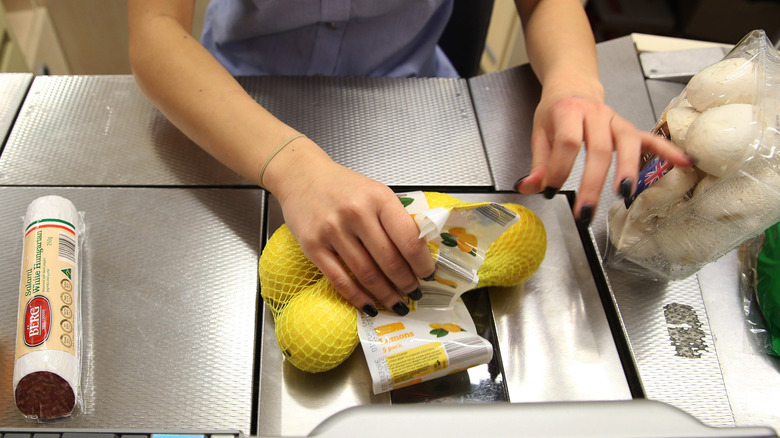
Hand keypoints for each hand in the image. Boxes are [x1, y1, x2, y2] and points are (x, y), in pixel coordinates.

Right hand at [274, 155, 434, 315]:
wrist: (301, 175)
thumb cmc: (343, 186)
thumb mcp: (376, 192)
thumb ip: (395, 219)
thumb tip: (418, 255)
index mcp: (378, 198)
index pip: (409, 239)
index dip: (422, 264)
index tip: (428, 275)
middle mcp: (356, 213)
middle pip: (389, 261)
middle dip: (406, 283)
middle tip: (414, 293)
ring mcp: (332, 231)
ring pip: (367, 274)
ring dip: (386, 294)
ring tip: (397, 303)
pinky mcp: (313, 246)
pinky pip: (340, 280)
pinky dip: (358, 297)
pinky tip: (370, 306)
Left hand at [515, 91, 692, 223]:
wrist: (573, 85)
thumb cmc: (556, 111)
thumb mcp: (539, 133)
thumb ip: (538, 163)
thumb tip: (529, 187)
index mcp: (568, 112)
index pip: (567, 142)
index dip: (559, 168)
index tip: (550, 191)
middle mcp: (595, 114)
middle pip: (599, 149)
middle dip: (593, 183)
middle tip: (585, 211)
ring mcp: (615, 121)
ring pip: (626, 144)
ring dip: (628, 170)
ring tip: (624, 194)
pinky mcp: (629, 128)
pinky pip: (650, 138)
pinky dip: (668, 150)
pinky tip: (683, 163)